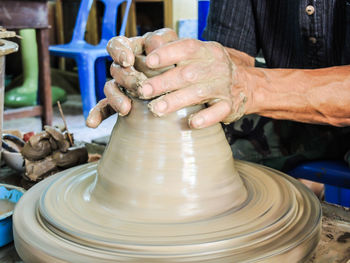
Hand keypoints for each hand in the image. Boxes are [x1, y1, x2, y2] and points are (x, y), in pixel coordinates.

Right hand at [86, 28, 177, 127]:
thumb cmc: (183, 64)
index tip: (128, 60)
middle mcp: (126, 66)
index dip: (120, 51)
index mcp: (135, 48)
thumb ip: (166, 43)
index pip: (118, 44)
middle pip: (116, 69)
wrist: (187, 86)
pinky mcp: (121, 102)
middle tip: (140, 89)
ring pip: (110, 88)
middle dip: (127, 79)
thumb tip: (153, 42)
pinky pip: (105, 108)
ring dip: (115, 98)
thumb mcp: (178, 49)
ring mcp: (122, 85)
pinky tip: (92, 123)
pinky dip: (97, 115)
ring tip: (125, 109)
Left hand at [137, 38, 251, 128]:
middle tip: (143, 90)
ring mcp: (224, 87)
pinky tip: (192, 123)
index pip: (187, 48)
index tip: (148, 61)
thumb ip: (175, 52)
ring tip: (156, 109)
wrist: (246, 85)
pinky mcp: (229, 105)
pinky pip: (218, 112)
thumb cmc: (210, 70)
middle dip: (164, 82)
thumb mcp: (198, 55)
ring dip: (176, 101)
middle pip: (188, 73)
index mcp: (206, 51)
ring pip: (199, 93)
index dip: (167, 53)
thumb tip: (147, 48)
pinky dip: (206, 118)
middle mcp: (216, 67)